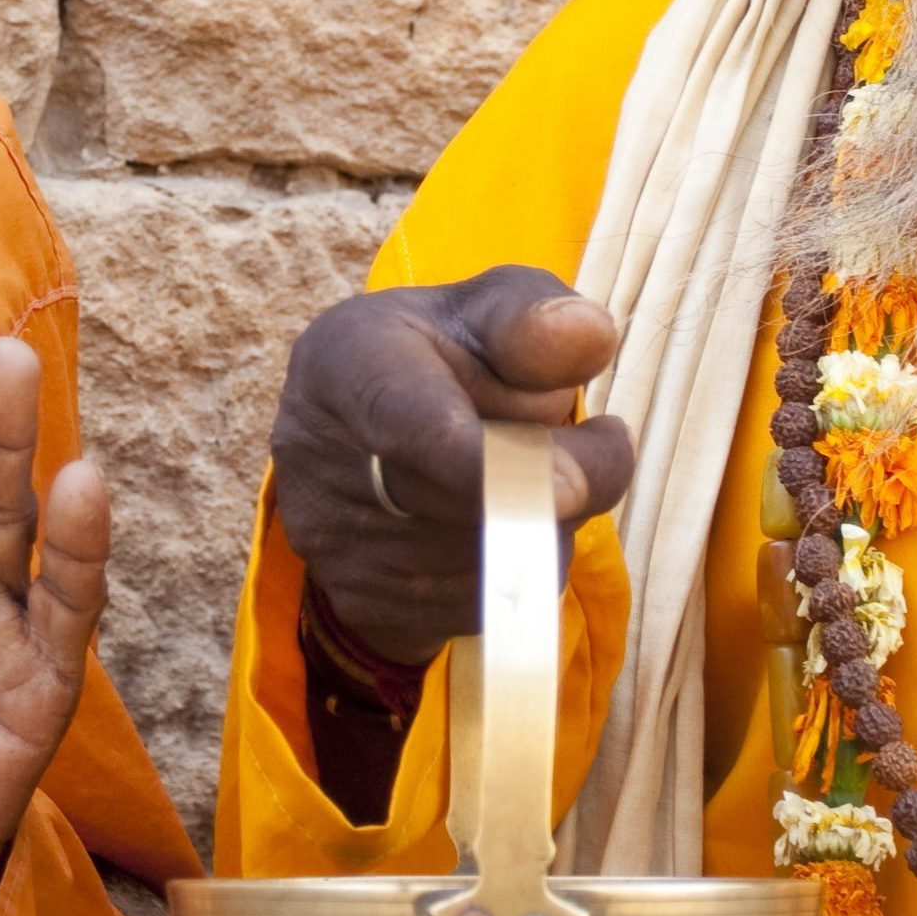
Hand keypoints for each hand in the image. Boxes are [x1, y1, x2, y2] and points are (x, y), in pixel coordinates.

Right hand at [268, 268, 635, 670]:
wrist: (372, 435)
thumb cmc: (446, 354)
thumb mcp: (486, 311)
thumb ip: (536, 319)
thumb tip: (591, 334)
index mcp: (345, 361)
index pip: (406, 421)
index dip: (484, 462)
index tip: (574, 489)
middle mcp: (316, 457)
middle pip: (470, 500)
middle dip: (562, 476)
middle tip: (599, 440)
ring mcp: (331, 542)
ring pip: (492, 560)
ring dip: (545, 521)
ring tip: (532, 472)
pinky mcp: (362, 601)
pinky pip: (483, 604)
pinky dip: (518, 565)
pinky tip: (504, 519)